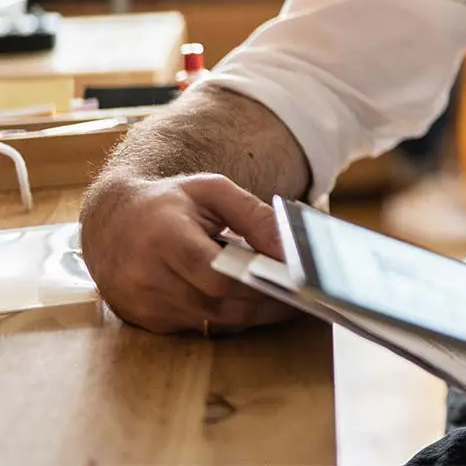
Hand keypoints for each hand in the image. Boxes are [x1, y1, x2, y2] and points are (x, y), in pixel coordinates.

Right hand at [79, 173, 294, 334]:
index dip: (258, 282)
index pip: (216, 273)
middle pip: (217, 303)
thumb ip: (253, 215)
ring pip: (210, 320)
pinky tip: (250, 304)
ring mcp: (143, 304)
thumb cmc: (169, 201)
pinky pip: (196, 326)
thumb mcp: (212, 191)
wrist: (111, 220)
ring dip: (251, 314)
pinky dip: (226, 317)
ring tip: (285, 300)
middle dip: (263, 303)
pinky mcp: (145, 321)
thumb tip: (288, 248)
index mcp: (164, 238)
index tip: (296, 281)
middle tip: (302, 297)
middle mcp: (147, 277)